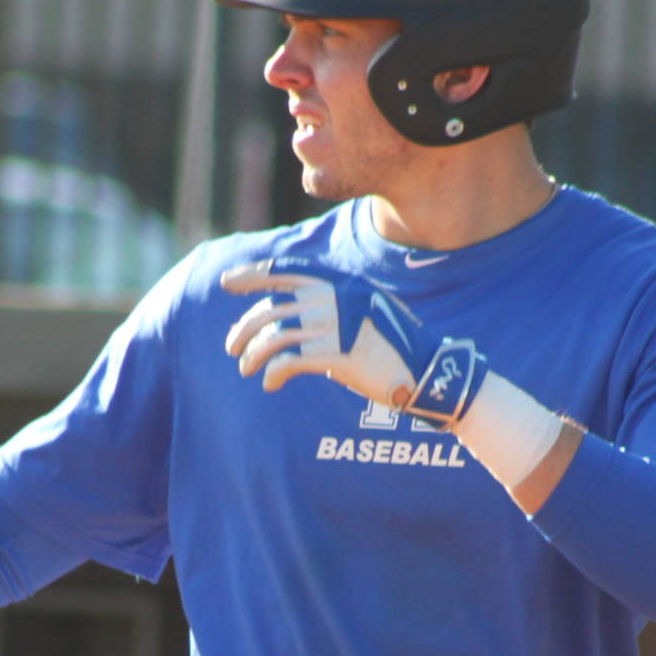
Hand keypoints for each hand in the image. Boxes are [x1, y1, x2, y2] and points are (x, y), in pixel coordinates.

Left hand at [219, 260, 486, 425]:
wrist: (428, 373)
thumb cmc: (394, 347)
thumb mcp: (363, 313)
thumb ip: (330, 307)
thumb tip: (287, 317)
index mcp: (342, 283)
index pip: (287, 271)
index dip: (253, 274)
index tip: (226, 283)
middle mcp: (337, 298)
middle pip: (273, 307)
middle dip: (245, 327)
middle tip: (231, 347)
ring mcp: (338, 325)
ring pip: (275, 335)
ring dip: (253, 353)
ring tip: (244, 367)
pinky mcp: (339, 356)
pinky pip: (289, 362)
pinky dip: (273, 372)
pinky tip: (270, 383)